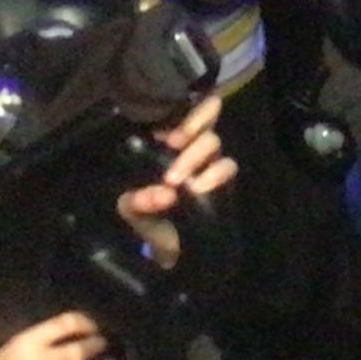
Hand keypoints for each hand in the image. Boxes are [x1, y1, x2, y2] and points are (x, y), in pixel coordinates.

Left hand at [118, 91, 234, 260]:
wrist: (169, 251)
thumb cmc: (149, 218)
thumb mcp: (133, 209)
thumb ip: (138, 201)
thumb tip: (164, 193)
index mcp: (165, 142)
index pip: (179, 109)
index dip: (180, 109)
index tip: (166, 132)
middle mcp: (191, 145)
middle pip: (206, 114)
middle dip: (192, 124)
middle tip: (174, 142)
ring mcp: (210, 161)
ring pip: (213, 141)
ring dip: (194, 156)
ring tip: (176, 180)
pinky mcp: (225, 180)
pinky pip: (228, 166)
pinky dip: (213, 175)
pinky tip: (198, 188)